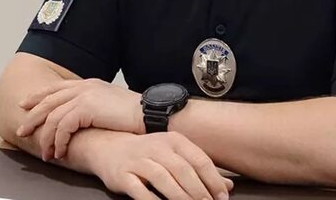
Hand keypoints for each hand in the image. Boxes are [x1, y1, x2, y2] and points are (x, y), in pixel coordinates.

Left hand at [17, 78, 143, 159]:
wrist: (148, 113)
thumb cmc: (134, 114)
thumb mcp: (109, 104)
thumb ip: (93, 106)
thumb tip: (81, 119)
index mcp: (88, 84)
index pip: (56, 88)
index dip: (38, 96)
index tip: (24, 104)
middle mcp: (83, 87)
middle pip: (48, 100)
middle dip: (32, 117)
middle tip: (21, 131)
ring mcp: (84, 96)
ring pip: (52, 116)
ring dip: (46, 137)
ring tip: (45, 154)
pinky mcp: (86, 108)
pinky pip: (63, 127)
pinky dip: (58, 141)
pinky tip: (59, 152)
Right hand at [92, 131, 232, 199]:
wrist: (108, 147)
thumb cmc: (148, 153)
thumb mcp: (175, 155)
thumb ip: (200, 171)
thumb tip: (227, 187)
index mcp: (173, 140)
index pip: (198, 159)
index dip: (213, 180)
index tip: (222, 197)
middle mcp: (156, 147)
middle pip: (183, 170)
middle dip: (199, 191)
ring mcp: (138, 160)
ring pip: (163, 179)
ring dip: (180, 197)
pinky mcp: (123, 175)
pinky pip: (140, 190)